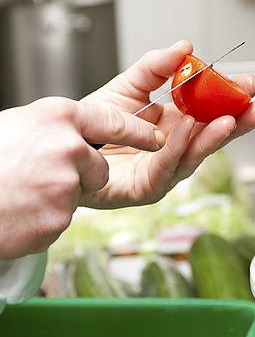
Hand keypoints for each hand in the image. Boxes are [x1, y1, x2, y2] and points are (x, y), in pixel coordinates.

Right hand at [0, 97, 162, 258]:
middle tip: (39, 177)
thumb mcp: (20, 124)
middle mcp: (68, 146)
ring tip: (19, 193)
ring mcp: (65, 184)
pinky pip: (60, 219)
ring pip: (78, 195)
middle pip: (98, 167)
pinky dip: (41, 219)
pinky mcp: (58, 219)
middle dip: (79, 176)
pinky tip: (16, 212)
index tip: (156, 138)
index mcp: (58, 116)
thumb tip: (81, 132)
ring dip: (55, 198)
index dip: (136, 131)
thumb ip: (56, 127)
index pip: (113, 120)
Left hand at [79, 39, 254, 209]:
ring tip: (231, 119)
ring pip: (196, 155)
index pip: (213, 111)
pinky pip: (166, 167)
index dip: (232, 98)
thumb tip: (185, 45)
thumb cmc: (98, 120)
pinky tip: (188, 128)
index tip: (249, 83)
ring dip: (215, 137)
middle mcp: (177, 147)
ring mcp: (165, 169)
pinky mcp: (146, 188)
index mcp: (178, 123)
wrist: (66, 142)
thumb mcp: (131, 84)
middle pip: (214, 136)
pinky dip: (179, 147)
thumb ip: (157, 65)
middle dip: (239, 122)